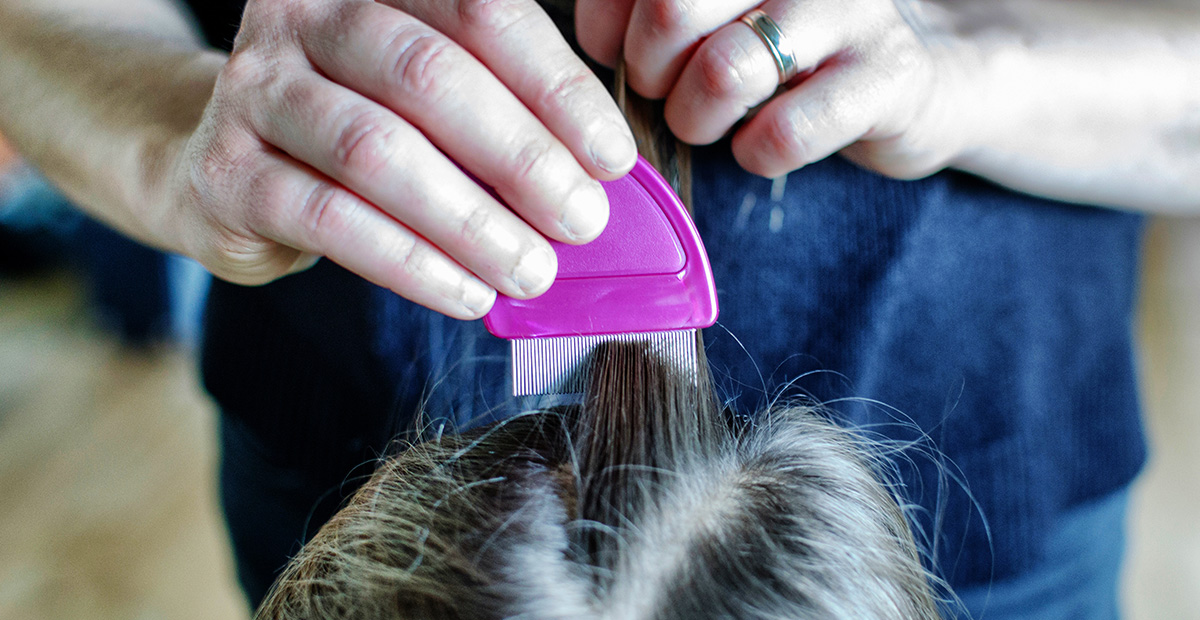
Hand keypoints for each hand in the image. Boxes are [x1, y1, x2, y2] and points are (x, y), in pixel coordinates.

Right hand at [169, 0, 636, 318]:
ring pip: (375, 149)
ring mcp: (254, 89)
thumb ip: (501, 118)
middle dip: (520, 155)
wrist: (227, 168)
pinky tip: (468, 294)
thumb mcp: (429, 105)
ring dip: (470, 220)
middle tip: (581, 220)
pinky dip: (410, 264)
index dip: (555, 87)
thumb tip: (596, 182)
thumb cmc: (359, 130)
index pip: (480, 13)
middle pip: (427, 75)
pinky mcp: (226, 173)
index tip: (612, 157)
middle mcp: (306, 17)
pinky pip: (330, 219)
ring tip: (533, 270)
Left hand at [574, 0, 971, 179]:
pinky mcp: (886, 78)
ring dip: (696, 119)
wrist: (909, 77)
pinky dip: (756, 154)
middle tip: (667, 91)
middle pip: (670, 12)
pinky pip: (784, 133)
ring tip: (710, 123)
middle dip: (649, 72)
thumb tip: (595, 40)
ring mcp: (850, 11)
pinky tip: (766, 143)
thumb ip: (649, 10)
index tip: (618, 53)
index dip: (605, 23)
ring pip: (723, 71)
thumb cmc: (785, 47)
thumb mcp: (715, 13)